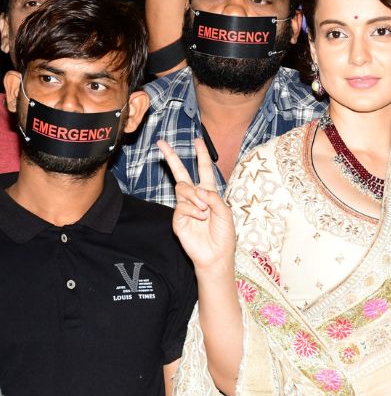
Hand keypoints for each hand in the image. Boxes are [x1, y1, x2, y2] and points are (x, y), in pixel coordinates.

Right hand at [157, 138, 234, 277]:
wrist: (216, 254)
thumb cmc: (224, 234)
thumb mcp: (225, 212)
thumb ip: (213, 197)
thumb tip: (198, 189)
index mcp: (210, 193)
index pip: (204, 170)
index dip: (202, 155)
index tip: (198, 140)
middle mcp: (195, 197)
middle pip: (181, 173)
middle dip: (171, 157)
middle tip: (161, 142)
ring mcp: (185, 207)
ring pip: (183, 188)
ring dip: (195, 197)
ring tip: (204, 211)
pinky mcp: (178, 218)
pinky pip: (182, 205)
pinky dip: (193, 210)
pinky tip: (200, 218)